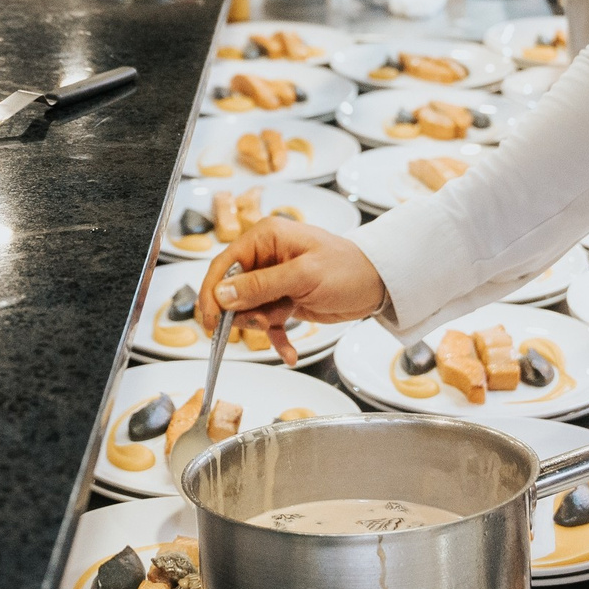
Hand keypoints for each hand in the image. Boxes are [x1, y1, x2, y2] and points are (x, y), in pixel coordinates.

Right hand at [197, 220, 387, 365]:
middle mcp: (265, 256)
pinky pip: (267, 321)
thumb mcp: (303, 276)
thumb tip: (221, 294)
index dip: (213, 292)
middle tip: (261, 321)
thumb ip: (260, 286)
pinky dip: (276, 338)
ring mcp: (274, 279)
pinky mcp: (284, 299)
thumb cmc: (348, 269)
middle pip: (232, 289)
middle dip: (243, 311)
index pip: (224, 263)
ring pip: (248, 309)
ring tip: (282, 324)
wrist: (378, 285)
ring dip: (262, 324)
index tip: (210, 319)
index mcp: (265, 237)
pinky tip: (289, 351)